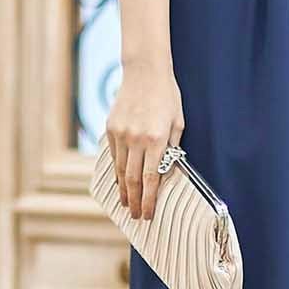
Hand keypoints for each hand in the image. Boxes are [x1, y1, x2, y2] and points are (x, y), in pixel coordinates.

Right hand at [105, 66, 184, 219]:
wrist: (144, 72)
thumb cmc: (167, 96)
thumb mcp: (178, 122)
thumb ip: (173, 148)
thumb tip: (166, 171)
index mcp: (156, 139)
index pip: (151, 179)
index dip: (149, 200)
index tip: (148, 214)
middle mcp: (136, 139)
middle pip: (133, 180)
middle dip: (135, 201)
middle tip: (135, 216)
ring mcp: (121, 134)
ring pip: (120, 170)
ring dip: (123, 190)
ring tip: (126, 204)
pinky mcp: (110, 129)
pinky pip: (114, 155)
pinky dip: (117, 171)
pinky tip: (121, 181)